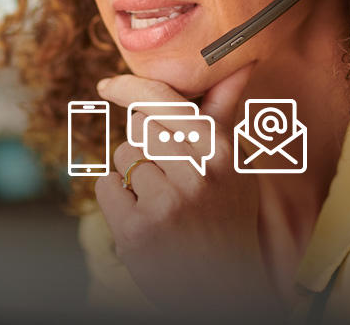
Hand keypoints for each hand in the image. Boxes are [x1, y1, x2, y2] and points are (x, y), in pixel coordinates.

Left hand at [94, 63, 283, 317]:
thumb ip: (225, 110)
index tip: (106, 85)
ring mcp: (168, 202)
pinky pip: (106, 186)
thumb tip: (243, 60)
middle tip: (170, 179)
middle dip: (144, 147)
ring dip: (132, 175)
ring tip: (163, 203)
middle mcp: (198, 171)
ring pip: (121, 155)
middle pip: (138, 127)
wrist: (226, 289)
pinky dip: (117, 200)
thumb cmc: (227, 216)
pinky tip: (145, 219)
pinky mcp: (139, 231)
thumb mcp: (235, 163)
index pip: (163, 99)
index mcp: (222, 148)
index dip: (129, 88)